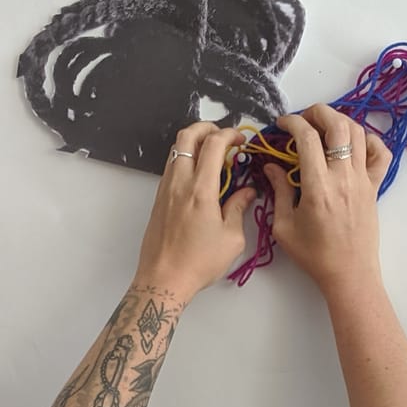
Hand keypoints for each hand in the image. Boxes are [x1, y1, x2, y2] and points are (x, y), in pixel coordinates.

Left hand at [136, 121, 259, 300]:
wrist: (164, 279)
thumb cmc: (198, 262)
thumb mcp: (231, 238)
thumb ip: (239, 208)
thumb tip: (247, 192)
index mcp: (201, 190)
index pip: (214, 144)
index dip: (230, 134)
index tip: (241, 140)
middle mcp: (180, 183)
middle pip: (188, 136)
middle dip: (208, 128)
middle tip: (224, 136)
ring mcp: (166, 189)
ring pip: (176, 149)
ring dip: (195, 143)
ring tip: (213, 156)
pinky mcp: (159, 198)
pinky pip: (171, 166)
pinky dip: (186, 159)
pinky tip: (200, 176)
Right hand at [264, 105, 392, 295]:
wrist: (349, 274)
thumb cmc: (314, 255)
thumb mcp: (284, 227)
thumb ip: (278, 191)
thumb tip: (271, 166)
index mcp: (318, 186)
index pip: (307, 137)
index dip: (292, 122)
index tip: (282, 124)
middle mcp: (343, 177)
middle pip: (337, 125)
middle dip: (318, 112)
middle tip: (303, 118)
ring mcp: (363, 180)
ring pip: (358, 132)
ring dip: (340, 121)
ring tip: (324, 126)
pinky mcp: (375, 187)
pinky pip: (380, 154)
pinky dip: (369, 140)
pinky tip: (354, 144)